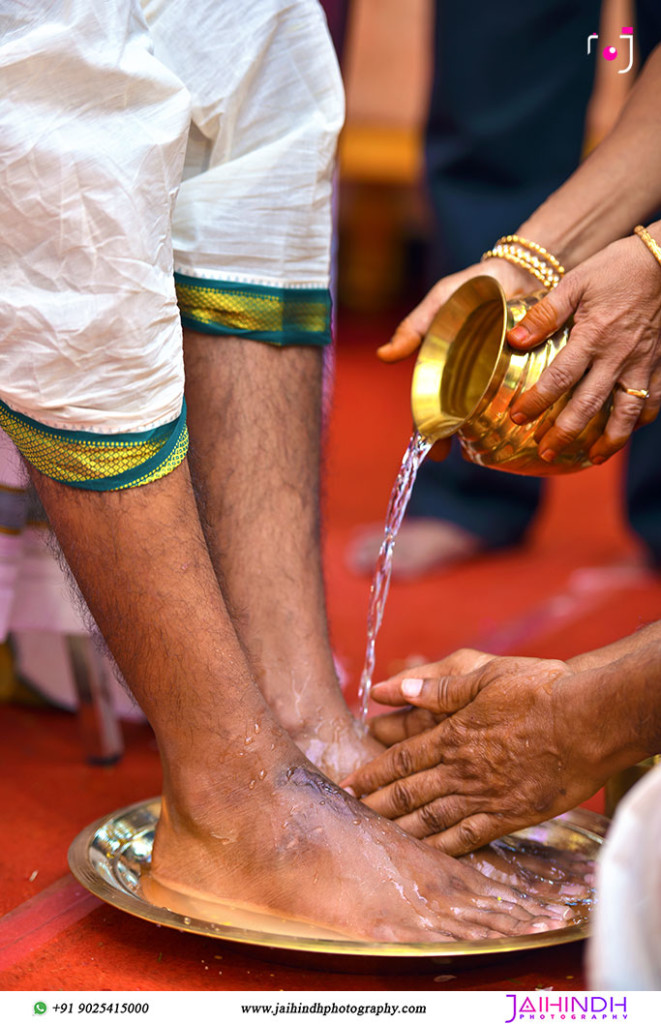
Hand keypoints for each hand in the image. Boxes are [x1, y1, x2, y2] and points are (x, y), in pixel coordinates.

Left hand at [342, 654, 610, 855]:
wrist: (587, 721)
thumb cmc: (539, 691)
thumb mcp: (485, 676)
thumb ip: (439, 687)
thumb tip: (394, 687)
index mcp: (453, 734)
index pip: (401, 758)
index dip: (373, 773)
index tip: (349, 783)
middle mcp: (462, 769)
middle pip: (409, 792)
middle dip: (378, 804)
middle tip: (352, 815)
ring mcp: (485, 796)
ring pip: (432, 819)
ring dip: (402, 828)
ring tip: (379, 837)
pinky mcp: (511, 815)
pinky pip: (470, 837)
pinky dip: (444, 847)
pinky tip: (428, 854)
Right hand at [377, 261, 533, 457]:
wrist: (521, 270)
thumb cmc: (475, 286)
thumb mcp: (441, 302)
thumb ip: (415, 326)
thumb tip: (384, 356)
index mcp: (447, 365)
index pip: (432, 403)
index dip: (428, 428)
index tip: (431, 451)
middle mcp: (471, 376)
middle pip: (457, 414)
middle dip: (452, 436)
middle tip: (451, 454)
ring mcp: (499, 377)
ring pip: (487, 411)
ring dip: (484, 431)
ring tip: (485, 448)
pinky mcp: (528, 371)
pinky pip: (521, 396)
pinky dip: (519, 411)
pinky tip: (522, 429)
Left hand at [507, 233, 660, 462]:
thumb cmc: (619, 267)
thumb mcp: (576, 282)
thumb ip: (545, 314)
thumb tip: (514, 339)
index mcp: (592, 336)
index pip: (558, 378)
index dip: (537, 402)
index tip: (518, 418)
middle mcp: (618, 356)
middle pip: (589, 406)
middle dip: (566, 434)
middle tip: (547, 454)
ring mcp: (643, 363)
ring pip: (627, 412)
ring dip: (609, 440)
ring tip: (592, 458)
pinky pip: (654, 399)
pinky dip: (641, 419)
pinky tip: (629, 429)